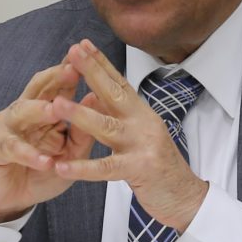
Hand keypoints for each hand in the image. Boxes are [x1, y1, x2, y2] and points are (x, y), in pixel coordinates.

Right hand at [0, 58, 85, 224]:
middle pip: (38, 89)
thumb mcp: (69, 155)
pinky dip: (30, 154)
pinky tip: (44, 160)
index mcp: (42, 110)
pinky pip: (13, 148)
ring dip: (39, 110)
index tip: (88, 56)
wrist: (6, 199)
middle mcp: (23, 112)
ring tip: (56, 110)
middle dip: (55, 78)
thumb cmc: (39, 172)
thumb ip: (82, 133)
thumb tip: (96, 102)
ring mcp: (7, 128)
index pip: (58, 85)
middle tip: (72, 70)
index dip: (71, 71)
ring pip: (22, 112)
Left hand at [47, 41, 208, 231]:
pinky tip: (61, 166)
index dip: (100, 62)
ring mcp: (142, 145)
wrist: (186, 197)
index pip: (119, 82)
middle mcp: (143, 123)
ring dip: (80, 114)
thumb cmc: (158, 166)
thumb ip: (122, 115)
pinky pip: (105, 168)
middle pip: (113, 93)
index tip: (81, 44)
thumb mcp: (141, 133)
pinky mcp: (139, 169)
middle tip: (71, 53)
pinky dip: (82, 168)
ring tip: (55, 104)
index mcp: (141, 113)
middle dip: (91, 72)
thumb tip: (100, 91)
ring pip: (106, 126)